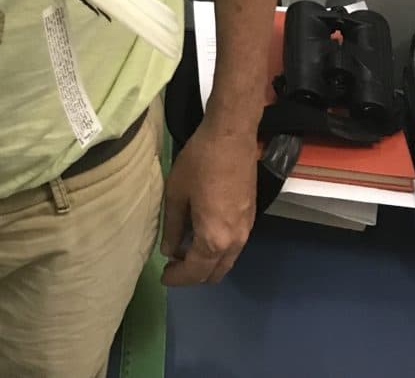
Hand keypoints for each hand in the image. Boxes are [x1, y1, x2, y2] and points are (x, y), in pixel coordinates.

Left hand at [160, 118, 256, 285]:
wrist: (231, 137)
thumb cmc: (199, 162)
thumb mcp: (176, 193)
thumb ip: (172, 226)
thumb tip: (170, 250)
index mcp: (214, 238)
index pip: (195, 272)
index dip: (177, 278)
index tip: (164, 278)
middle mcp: (234, 242)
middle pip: (214, 274)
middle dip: (192, 275)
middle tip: (173, 265)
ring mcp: (246, 231)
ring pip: (226, 262)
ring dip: (206, 263)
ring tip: (183, 250)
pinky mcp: (251, 219)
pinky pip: (233, 248)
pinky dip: (217, 251)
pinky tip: (201, 235)